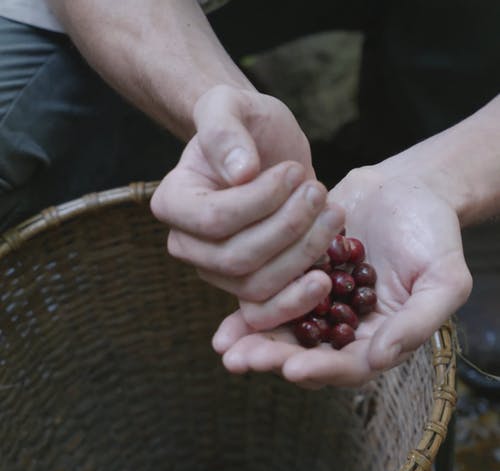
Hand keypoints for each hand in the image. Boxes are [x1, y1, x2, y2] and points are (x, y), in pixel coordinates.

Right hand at [150, 84, 343, 328]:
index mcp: (173, 204)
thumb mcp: (231, 105)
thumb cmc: (246, 125)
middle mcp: (188, 246)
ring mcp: (218, 274)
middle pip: (237, 258)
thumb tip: (239, 171)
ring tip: (333, 216)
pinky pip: (267, 311)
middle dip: (287, 228)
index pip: (214, 220)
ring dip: (302, 254)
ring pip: (257, 285)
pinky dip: (297, 300)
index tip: (294, 171)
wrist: (267, 152)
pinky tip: (326, 277)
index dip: (260, 202)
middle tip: (319, 194)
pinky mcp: (249, 291)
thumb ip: (224, 128)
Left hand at [212, 167, 472, 386]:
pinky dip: (247, 318)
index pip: (350, 367)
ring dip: (255, 346)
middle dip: (276, 361)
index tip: (295, 368)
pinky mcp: (295, 283)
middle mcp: (346, 333)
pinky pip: (269, 305)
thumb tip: (381, 359)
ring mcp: (318, 310)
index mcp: (381, 341)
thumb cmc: (435, 234)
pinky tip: (224, 330)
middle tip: (246, 361)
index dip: (322, 369)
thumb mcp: (445, 278)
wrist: (409, 189)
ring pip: (284, 337)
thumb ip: (418, 322)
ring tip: (228, 350)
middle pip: (308, 357)